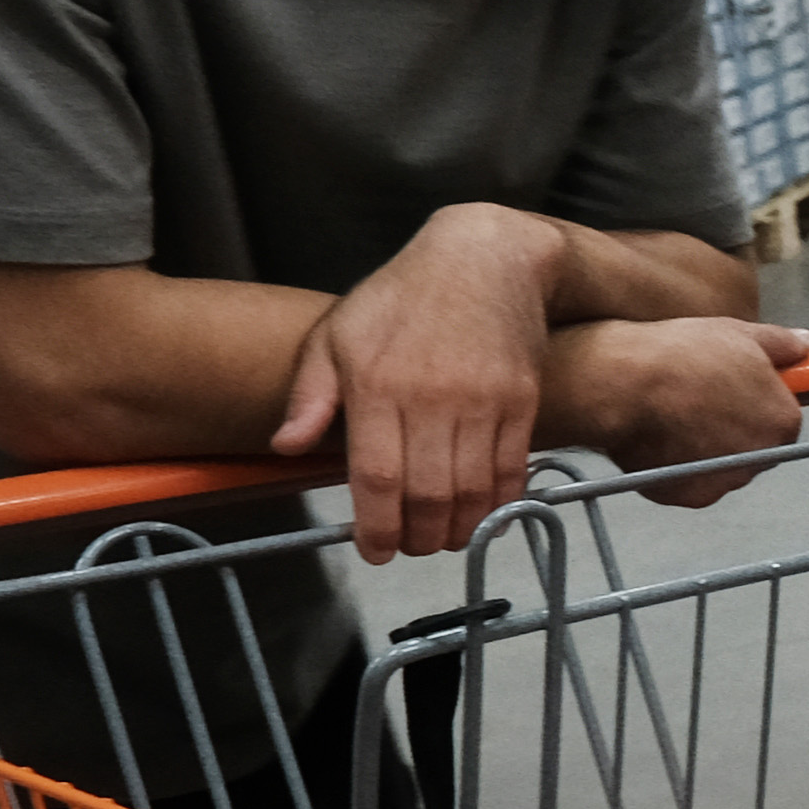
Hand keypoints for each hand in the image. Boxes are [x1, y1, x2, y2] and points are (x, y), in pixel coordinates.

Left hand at [271, 210, 566, 557]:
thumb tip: (286, 446)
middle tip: (409, 548)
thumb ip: (310, 394)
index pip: (378, 475)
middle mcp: (432, 397)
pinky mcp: (522, 401)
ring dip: (458, 528)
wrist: (485, 258)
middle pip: (428, 493)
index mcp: (377, 383)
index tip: (374, 549)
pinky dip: (498, 503)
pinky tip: (483, 514)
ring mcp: (483, 400)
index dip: (378, 525)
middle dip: (418, 536)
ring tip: (443, 539)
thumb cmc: (403, 297)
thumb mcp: (338, 333)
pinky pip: (511, 468)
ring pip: (472, 490)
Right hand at [555, 316, 808, 504]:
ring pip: (723, 468)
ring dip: (707, 452)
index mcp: (783, 422)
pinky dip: (677, 467)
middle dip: (735, 432)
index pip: (781, 422)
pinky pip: (689, 482)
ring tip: (673, 418)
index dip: (756, 407)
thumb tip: (806, 343)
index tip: (732, 393)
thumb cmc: (684, 353)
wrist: (623, 382)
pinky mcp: (687, 495)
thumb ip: (781, 345)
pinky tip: (658, 440)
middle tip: (699, 403)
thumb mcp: (739, 334)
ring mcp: (724, 481)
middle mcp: (761, 459)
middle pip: (754, 448)